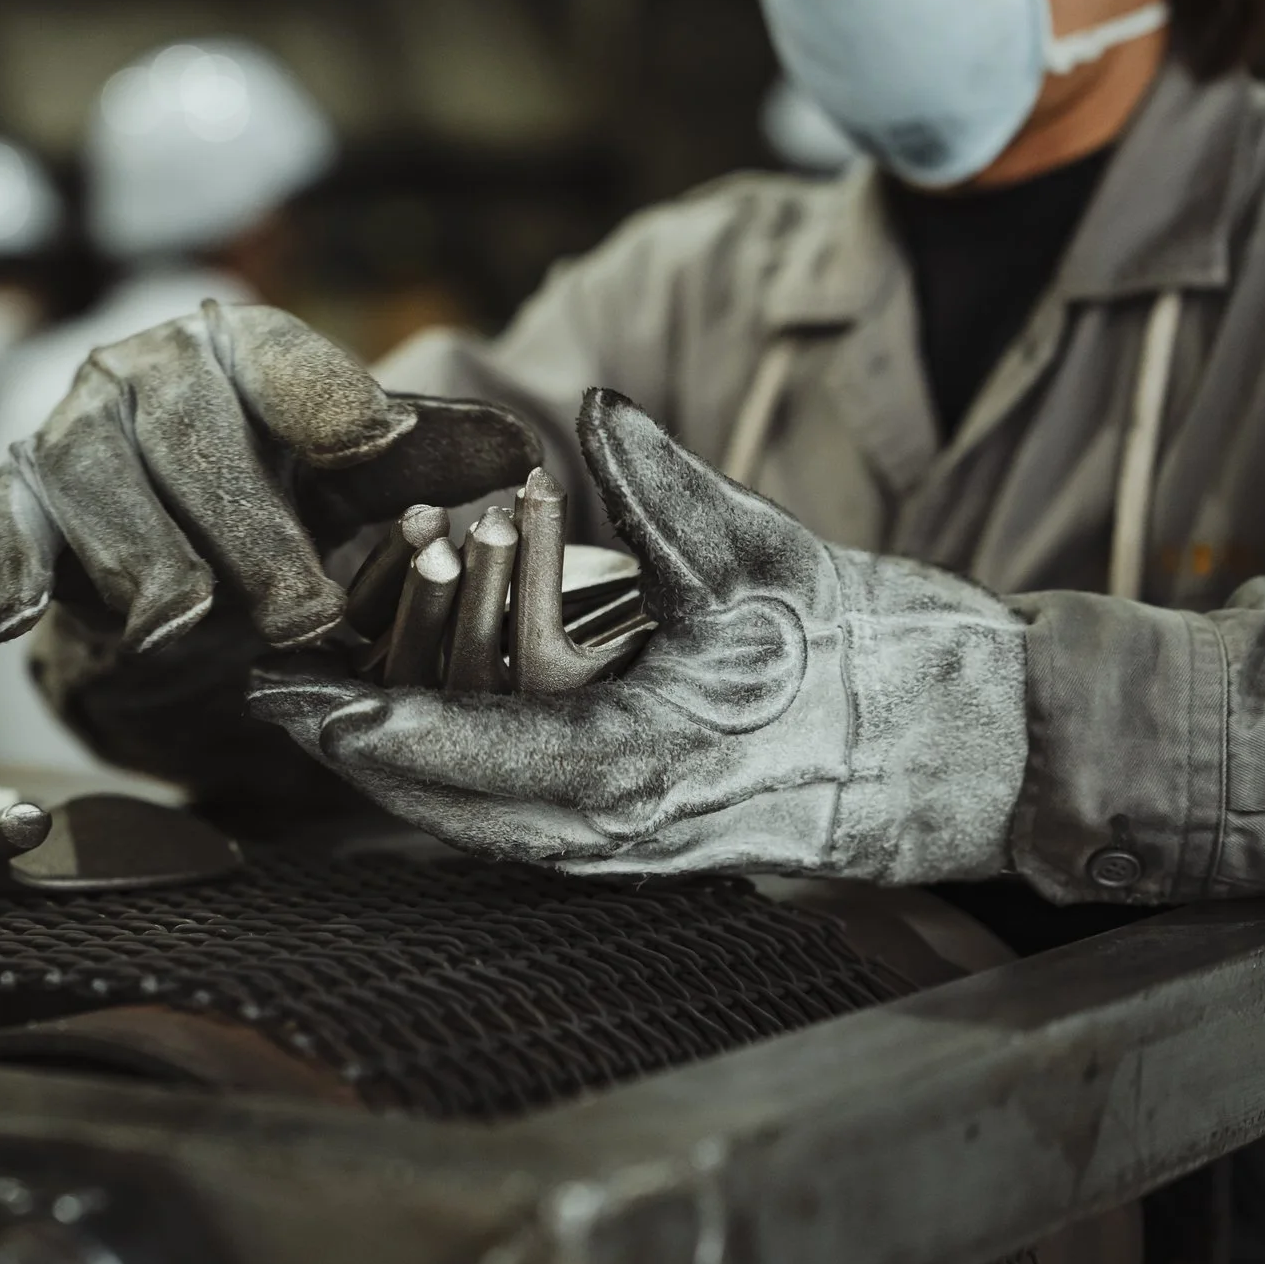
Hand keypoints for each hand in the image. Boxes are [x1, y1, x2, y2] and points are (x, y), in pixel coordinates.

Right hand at [0, 301, 542, 652]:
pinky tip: (14, 615)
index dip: (332, 407)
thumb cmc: (275, 510)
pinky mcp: (13, 499)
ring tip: (181, 625)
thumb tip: (518, 452)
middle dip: (247, 527)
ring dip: (139, 556)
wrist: (170, 572)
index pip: (288, 362)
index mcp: (242, 347)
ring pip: (95, 478)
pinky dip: (1, 564)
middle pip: (192, 432)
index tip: (375, 451)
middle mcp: (145, 370)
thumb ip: (424, 466)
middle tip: (305, 614)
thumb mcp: (355, 491)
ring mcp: (69, 430)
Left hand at [247, 390, 1028, 884]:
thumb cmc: (894, 656)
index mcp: (644, 760)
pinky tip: (422, 748)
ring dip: (399, 776)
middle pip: (446, 807)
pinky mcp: (657, 847)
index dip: (362, 723)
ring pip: (481, 827)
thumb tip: (596, 414)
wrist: (989, 750)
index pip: (464, 753)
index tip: (282, 694)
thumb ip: (668, 488)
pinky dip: (462, 787)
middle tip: (275, 706)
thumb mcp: (772, 554)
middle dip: (355, 756)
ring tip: (325, 723)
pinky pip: (529, 829)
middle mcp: (625, 827)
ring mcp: (641, 850)